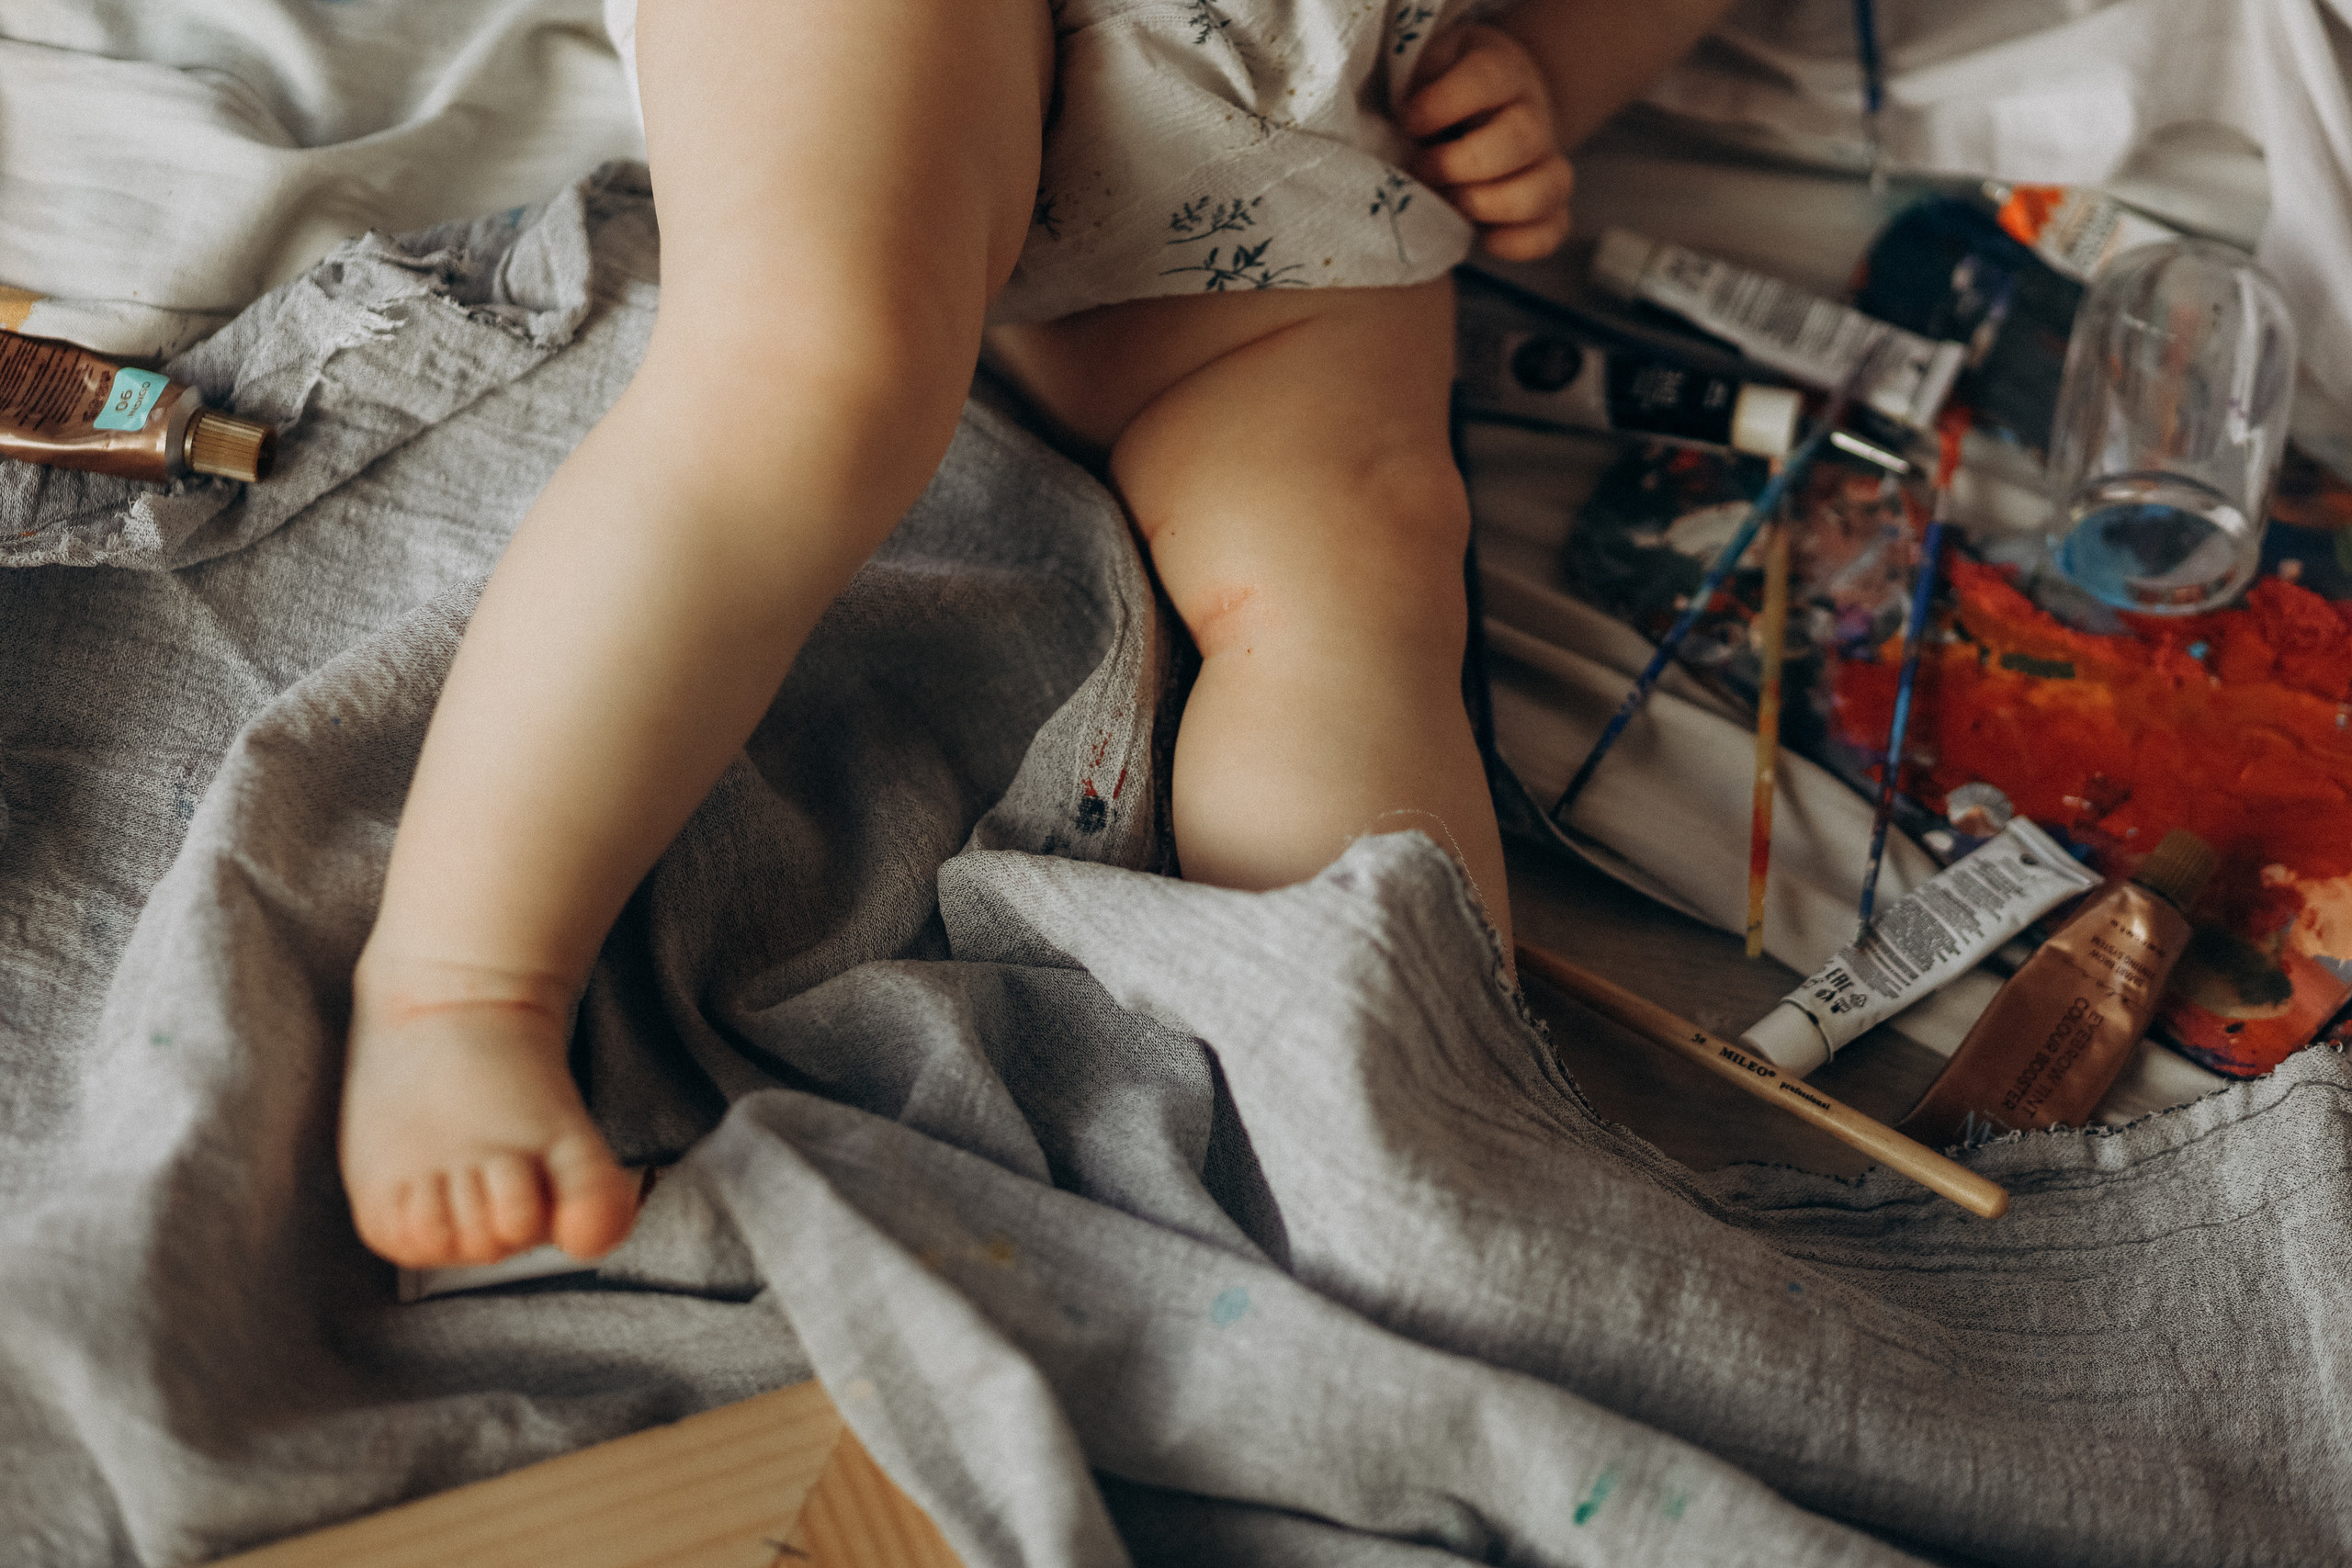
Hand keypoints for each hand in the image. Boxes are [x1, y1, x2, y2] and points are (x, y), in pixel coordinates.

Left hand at [1400, 23, 1575, 262]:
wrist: (1478, 112)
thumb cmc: (1438, 89)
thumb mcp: (1422, 64)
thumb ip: (1414, 76)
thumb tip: (1406, 114)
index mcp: (1501, 70)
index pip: (1489, 77)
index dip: (1445, 102)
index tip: (1408, 121)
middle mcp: (1533, 114)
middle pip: (1524, 137)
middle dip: (1463, 163)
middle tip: (1422, 170)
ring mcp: (1545, 162)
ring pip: (1550, 186)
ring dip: (1492, 204)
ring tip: (1450, 203)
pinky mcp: (1547, 205)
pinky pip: (1553, 230)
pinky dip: (1521, 242)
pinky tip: (1485, 239)